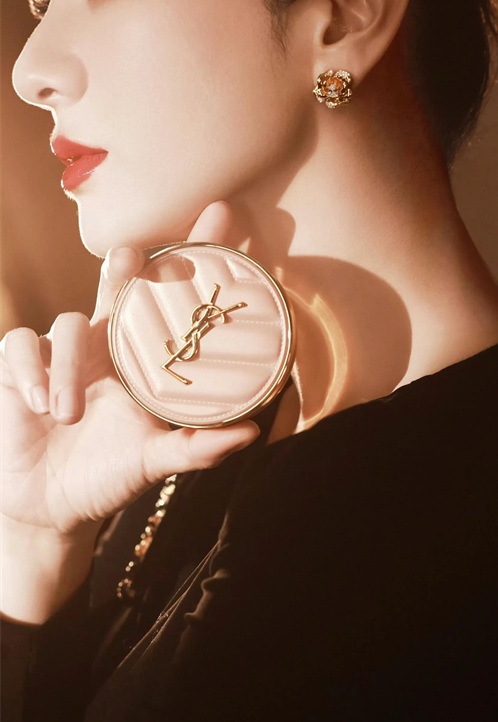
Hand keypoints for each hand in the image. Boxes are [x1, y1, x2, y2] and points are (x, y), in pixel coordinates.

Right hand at [0, 202, 259, 538]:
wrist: (51, 507)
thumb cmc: (109, 474)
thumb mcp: (154, 461)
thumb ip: (197, 447)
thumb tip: (250, 432)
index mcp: (140, 355)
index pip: (172, 295)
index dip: (195, 252)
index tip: (223, 213)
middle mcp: (103, 340)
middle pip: (118, 282)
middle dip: (125, 264)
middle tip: (130, 258)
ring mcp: (60, 349)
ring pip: (67, 323)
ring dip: (68, 368)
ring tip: (68, 414)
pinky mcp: (19, 363)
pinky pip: (21, 345)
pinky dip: (32, 372)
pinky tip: (40, 404)